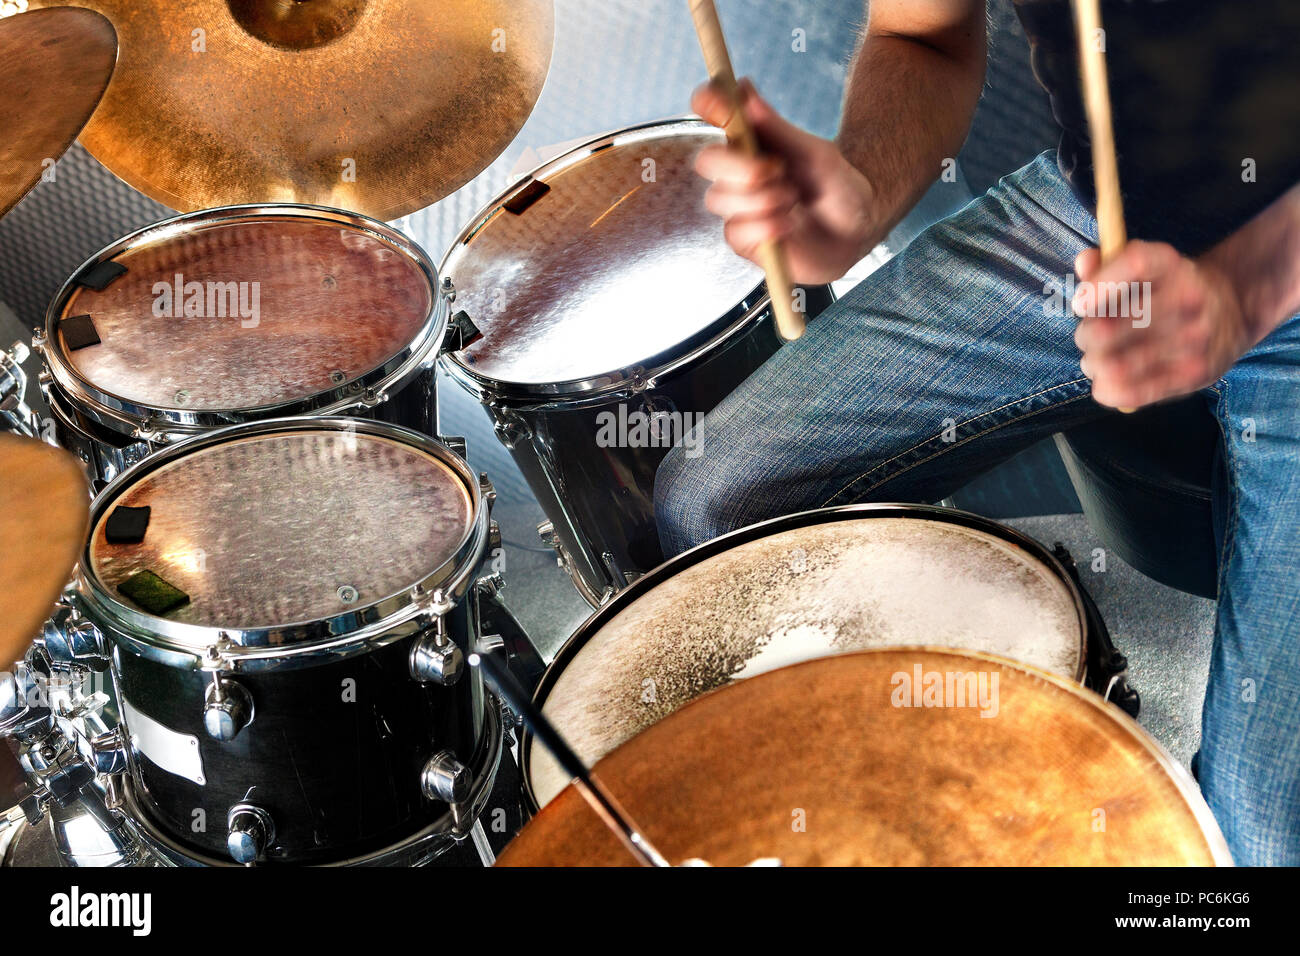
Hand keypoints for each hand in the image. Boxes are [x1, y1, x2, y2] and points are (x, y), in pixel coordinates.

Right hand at [691, 79, 879, 284]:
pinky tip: (788, 225)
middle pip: (706, 160)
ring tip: (794, 200)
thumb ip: (777, 127)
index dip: (708, 103)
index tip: (721, 108)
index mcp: (750, 139)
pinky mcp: (741, 239)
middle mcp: (736, 170)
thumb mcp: (814, 152)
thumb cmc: (835, 186)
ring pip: (720, 198)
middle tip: (777, 170)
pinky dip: (766, 226)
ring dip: (764, 199)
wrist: (857, 230)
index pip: (713, 112)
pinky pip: (735, 231)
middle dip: (739, 167)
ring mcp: (736, 206)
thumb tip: (744, 89)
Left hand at [1072, 240, 1254, 408]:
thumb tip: (1084, 261)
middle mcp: (1187, 298)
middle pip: (1108, 328)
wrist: (1231, 311)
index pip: (1134, 264)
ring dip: (1094, 365)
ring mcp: (1194, 338)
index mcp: (1170, 264)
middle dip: (1085, 337)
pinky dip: (1106, 389)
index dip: (1096, 286)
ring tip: (1098, 360)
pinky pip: (1131, 392)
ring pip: (1114, 366)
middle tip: (1088, 337)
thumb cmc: (1164, 291)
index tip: (1080, 305)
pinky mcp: (1195, 373)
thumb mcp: (1143, 269)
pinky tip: (1106, 381)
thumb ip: (1106, 264)